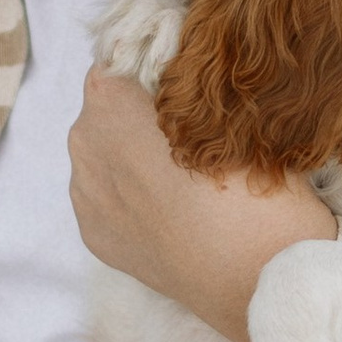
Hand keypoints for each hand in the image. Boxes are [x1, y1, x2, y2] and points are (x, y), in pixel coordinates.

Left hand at [68, 67, 334, 341]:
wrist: (255, 280)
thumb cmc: (256, 189)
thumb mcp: (235, 113)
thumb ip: (191, 85)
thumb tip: (180, 71)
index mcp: (111, 102)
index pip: (117, 60)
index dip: (148, 69)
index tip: (183, 85)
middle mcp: (85, 144)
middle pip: (103, 106)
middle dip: (136, 113)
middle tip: (190, 133)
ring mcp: (85, 194)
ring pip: (100, 152)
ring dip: (129, 154)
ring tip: (183, 177)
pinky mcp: (94, 234)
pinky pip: (103, 195)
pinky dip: (127, 195)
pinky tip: (168, 210)